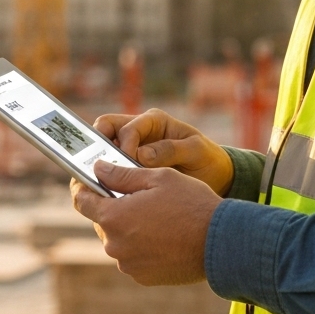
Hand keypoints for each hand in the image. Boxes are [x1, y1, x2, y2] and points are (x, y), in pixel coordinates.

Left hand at [71, 160, 220, 284]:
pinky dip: (141, 244)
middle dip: (113, 205)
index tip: (88, 179)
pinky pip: (132, 255)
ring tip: (156, 214)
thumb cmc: (191, 204)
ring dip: (128, 225)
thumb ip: (122, 174)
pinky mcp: (143, 276)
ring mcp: (128, 264)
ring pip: (118, 238)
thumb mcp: (157, 177)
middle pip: (101, 220)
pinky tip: (163, 233)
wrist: (220, 243)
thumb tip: (98, 168)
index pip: (81, 200)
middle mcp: (115, 245)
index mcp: (114, 216)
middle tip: (137, 194)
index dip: (83, 186)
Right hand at [93, 108, 234, 195]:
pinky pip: (112, 168)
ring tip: (100, 181)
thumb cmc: (206, 159)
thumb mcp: (195, 151)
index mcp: (155, 121)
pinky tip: (109, 191)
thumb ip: (170, 150)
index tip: (129, 163)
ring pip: (104, 148)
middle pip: (106, 128)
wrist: (215, 177)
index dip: (125, 145)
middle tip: (99, 167)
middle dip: (99, 145)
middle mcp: (140, 131)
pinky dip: (107, 177)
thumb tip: (141, 155)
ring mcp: (133, 148)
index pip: (129, 127)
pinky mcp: (131, 167)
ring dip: (100, 163)